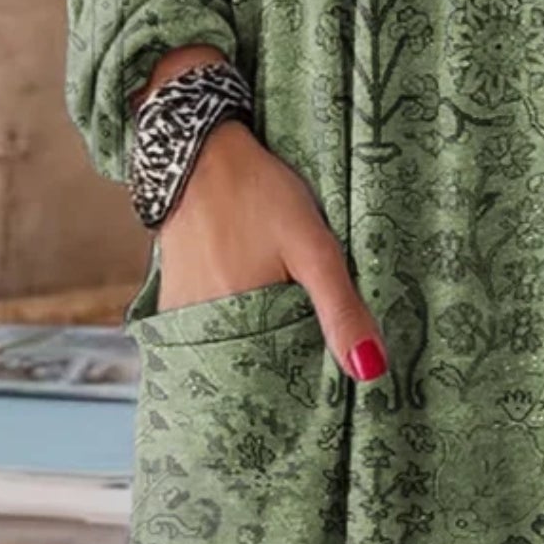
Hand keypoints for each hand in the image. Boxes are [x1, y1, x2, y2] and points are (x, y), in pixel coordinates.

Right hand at [155, 119, 389, 381]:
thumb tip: (371, 371)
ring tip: (287, 332)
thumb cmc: (258, 194)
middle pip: (251, 371)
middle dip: (281, 370)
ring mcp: (182, 317)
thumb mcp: (313, 247)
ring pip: (230, 351)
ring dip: (257, 348)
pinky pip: (207, 332)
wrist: (199, 153)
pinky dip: (233, 329)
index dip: (304, 387)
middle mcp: (201, 332)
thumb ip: (341, 308)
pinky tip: (255, 312)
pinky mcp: (172, 300)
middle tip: (311, 354)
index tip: (328, 389)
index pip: (276, 385)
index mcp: (237, 327)